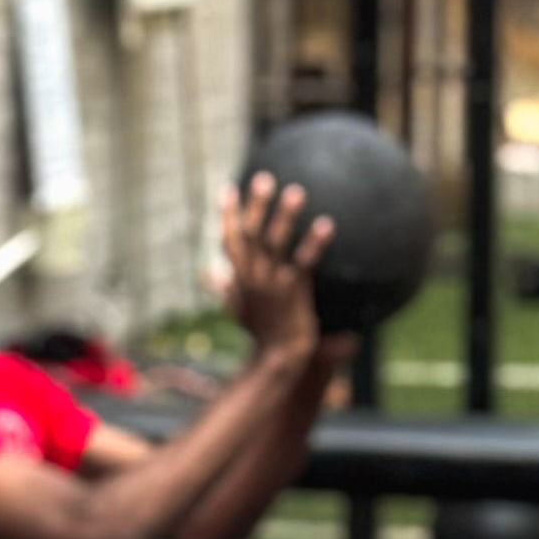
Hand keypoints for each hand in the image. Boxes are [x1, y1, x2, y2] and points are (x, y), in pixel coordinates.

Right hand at [219, 176, 337, 365]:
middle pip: (249, 233)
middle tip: (265, 178)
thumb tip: (212, 275)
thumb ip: (228, 289)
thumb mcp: (240, 310)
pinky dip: (313, 243)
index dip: (227, 215)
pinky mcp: (292, 293)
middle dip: (255, 204)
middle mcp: (251, 277)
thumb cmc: (263, 335)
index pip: (229, 241)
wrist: (278, 360)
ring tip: (296, 192)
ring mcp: (271, 284)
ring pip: (274, 243)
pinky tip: (326, 225)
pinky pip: (303, 262)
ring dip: (283, 216)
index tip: (229, 189)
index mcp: (240, 279)